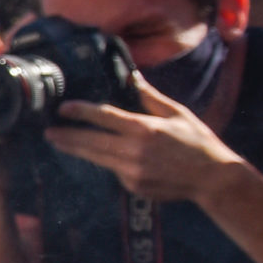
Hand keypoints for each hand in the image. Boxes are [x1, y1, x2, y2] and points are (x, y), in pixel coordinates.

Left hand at [45, 75, 243, 202]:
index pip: (104, 117)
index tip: (62, 108)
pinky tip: (101, 157)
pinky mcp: (134, 186)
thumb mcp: (178, 113)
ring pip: (96, 158)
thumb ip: (150, 96)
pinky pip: (114, 171)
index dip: (80, 112)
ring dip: (76, 150)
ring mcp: (132, 171)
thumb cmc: (198, 141)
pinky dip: (108, 163)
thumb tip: (133, 76)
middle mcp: (134, 151)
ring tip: (59, 142)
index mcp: (144, 129)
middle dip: (67, 136)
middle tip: (48, 132)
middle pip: (91, 142)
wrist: (214, 178)